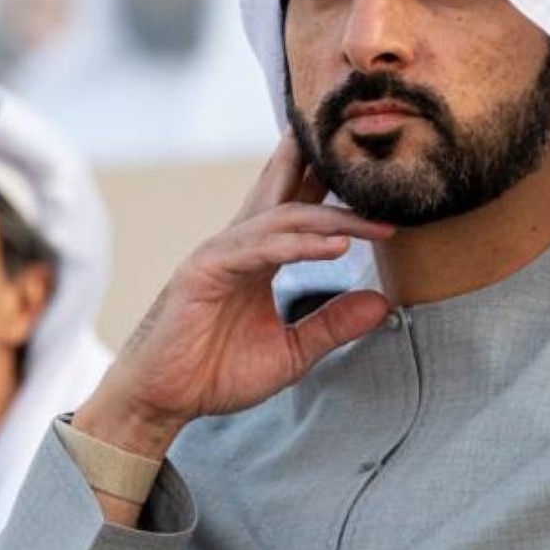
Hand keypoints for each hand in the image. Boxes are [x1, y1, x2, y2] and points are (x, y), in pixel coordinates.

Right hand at [73, 132, 392, 458]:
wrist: (162, 400)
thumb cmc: (215, 374)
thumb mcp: (290, 353)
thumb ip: (332, 326)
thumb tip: (384, 303)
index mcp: (258, 258)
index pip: (300, 211)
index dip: (339, 195)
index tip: (387, 196)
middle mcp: (240, 246)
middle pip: (286, 191)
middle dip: (324, 166)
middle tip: (369, 150)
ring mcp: (221, 254)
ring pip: (283, 218)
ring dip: (332, 218)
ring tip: (376, 223)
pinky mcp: (204, 270)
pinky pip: (259, 247)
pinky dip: (299, 245)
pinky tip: (336, 247)